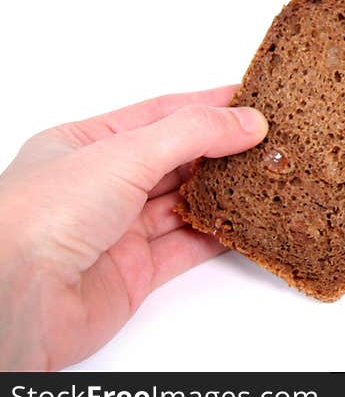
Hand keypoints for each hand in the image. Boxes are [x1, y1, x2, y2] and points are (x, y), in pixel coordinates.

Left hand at [0, 86, 267, 369]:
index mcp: (84, 145)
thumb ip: (192, 134)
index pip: (158, 115)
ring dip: (223, 191)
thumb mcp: (124, 153)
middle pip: (175, 159)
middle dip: (220, 149)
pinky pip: (186, 247)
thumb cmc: (41, 216)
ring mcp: (118, 230)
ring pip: (184, 203)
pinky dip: (217, 235)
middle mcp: (100, 186)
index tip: (249, 98)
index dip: (205, 106)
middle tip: (268, 138)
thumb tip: (247, 120)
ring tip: (266, 174)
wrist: (16, 298)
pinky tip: (245, 222)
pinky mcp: (134, 273)